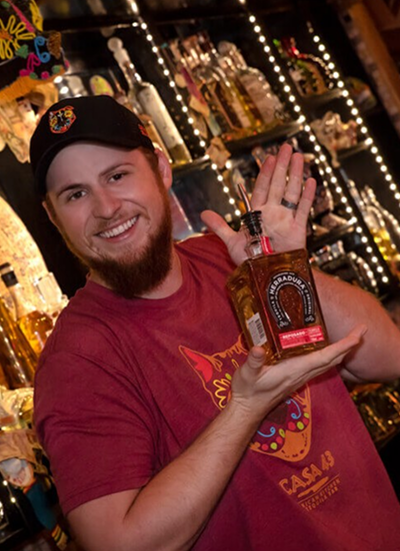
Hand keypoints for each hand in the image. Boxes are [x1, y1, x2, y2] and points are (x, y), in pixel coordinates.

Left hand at [201, 143, 315, 264]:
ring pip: (291, 192)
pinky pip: (303, 210)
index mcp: (258, 214)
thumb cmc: (251, 261)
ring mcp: (286, 220)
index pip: (262, 188)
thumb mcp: (232, 242)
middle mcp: (273, 214)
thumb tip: (202, 214)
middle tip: (287, 147)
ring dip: (295, 175)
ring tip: (299, 157)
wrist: (267, 277)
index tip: (269, 157)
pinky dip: (307, 196)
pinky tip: (310, 181)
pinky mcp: (298, 230)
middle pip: (278, 184)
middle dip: (282, 166)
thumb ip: (219, 227)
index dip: (265, 172)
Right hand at [230, 325, 366, 421]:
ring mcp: (300, 376)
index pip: (325, 357)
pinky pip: (320, 365)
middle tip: (361, 329)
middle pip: (332, 359)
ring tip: (351, 336)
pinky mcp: (296, 377)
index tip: (357, 335)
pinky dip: (330, 356)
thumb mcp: (247, 373)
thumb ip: (254, 361)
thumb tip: (258, 348)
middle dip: (348, 345)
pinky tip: (328, 349)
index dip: (342, 346)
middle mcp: (301, 373)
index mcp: (294, 370)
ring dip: (342, 351)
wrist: (247, 409)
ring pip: (328, 363)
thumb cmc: (247, 391)